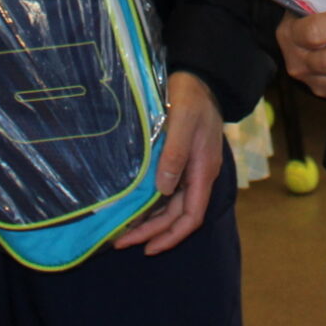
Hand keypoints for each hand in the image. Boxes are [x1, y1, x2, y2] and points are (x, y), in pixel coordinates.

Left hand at [116, 72, 224, 253]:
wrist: (199, 77)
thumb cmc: (192, 98)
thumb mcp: (184, 122)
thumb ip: (175, 154)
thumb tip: (163, 189)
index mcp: (203, 171)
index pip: (191, 216)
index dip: (170, 236)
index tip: (147, 248)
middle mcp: (197, 175)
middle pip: (176, 215)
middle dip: (152, 232)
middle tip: (121, 242)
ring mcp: (189, 168)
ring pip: (170, 205)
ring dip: (149, 220)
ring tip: (123, 230)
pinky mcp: (179, 159)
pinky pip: (166, 190)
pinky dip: (150, 203)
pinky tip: (134, 205)